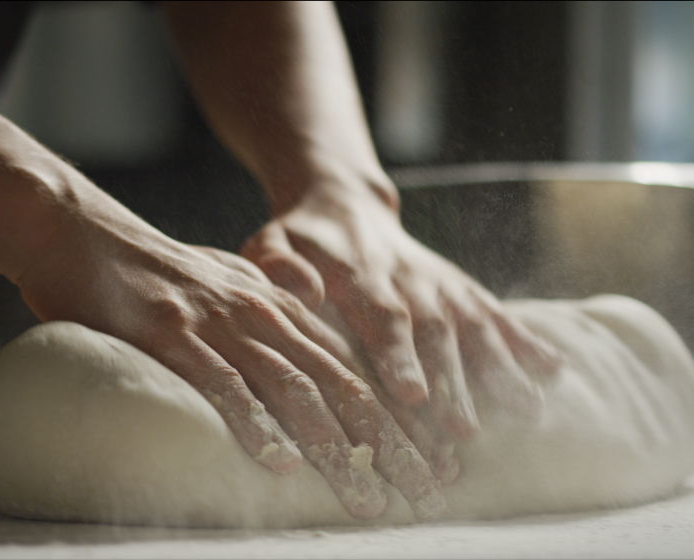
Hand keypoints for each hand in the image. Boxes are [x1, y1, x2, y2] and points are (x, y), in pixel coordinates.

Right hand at [14, 190, 443, 519]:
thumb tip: (306, 323)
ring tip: (367, 497)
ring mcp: (218, 323)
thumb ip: (271, 303)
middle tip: (426, 493)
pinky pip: (221, 384)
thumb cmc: (153, 268)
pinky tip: (277, 464)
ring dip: (336, 449)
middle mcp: (261, 314)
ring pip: (293, 389)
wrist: (83, 230)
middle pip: (339, 384)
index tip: (429, 462)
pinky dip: (252, 424)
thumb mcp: (226, 279)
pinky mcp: (170, 334)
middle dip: (388, 443)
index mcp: (278, 306)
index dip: (397, 417)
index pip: (352, 367)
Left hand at [242, 172, 563, 438]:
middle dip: (452, 382)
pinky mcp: (460, 288)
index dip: (399, 355)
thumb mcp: (270, 242)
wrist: (342, 202)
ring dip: (498, 369)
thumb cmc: (299, 237)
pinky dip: (524, 340)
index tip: (412, 394)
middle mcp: (408, 280)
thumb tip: (302, 290)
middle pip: (434, 333)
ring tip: (525, 410)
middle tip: (463, 432)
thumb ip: (277, 264)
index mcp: (357, 276)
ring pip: (472, 326)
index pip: (382, 317)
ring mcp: (439, 284)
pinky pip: (495, 312)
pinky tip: (554, 370)